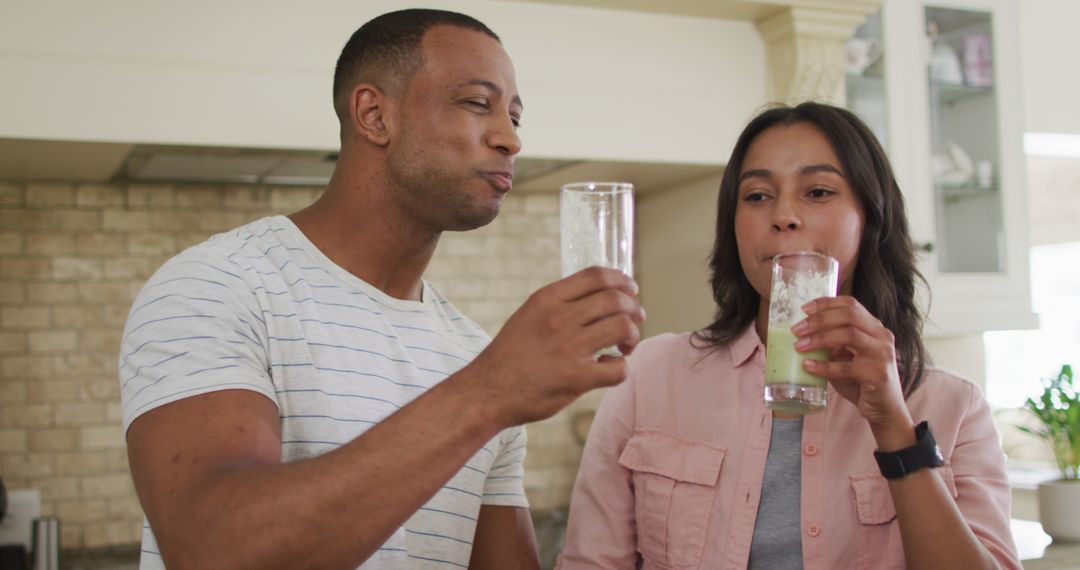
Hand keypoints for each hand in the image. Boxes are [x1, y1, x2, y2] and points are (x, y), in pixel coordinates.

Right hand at [458, 267, 644, 427]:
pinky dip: (621, 368)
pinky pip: (618, 369)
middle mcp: (559, 318)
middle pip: (616, 300)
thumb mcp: (529, 315)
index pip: (596, 276)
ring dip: (632, 336)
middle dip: (634, 309)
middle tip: (637, 320)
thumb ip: (559, 303)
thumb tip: (599, 296)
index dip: (622, 280)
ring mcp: (568, 348)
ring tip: (626, 346)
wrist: (487, 390)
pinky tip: (609, 369)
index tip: (631, 289)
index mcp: (547, 299)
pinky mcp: (576, 379)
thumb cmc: (510, 354)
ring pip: (622, 328)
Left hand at [791, 296, 915, 449]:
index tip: (804, 308)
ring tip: (799, 346)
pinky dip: (824, 366)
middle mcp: (882, 336)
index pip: (851, 304)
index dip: (826, 303)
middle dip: (819, 320)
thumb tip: (801, 336)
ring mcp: (882, 355)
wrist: (884, 410)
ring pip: (849, 335)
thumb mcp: (845, 358)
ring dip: (819, 339)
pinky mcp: (878, 375)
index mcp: (874, 328)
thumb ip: (831, 345)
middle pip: (849, 315)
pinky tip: (808, 366)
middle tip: (796, 329)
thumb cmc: (861, 382)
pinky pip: (846, 367)